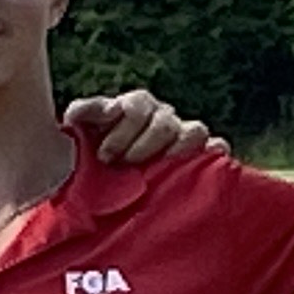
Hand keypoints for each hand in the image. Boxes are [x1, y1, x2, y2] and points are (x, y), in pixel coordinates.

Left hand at [64, 89, 215, 165]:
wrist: (112, 188)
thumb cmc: (96, 157)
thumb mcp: (82, 133)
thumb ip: (81, 115)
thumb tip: (75, 115)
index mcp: (137, 108)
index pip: (139, 105)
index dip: (124, 128)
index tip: (105, 155)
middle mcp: (164, 119)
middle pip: (165, 122)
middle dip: (144, 145)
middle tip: (125, 165)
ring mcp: (185, 137)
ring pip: (195, 131)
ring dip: (178, 150)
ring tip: (161, 169)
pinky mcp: (203, 158)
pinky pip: (218, 148)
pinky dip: (213, 153)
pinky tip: (201, 167)